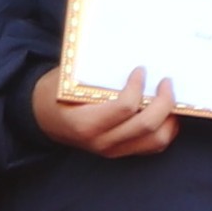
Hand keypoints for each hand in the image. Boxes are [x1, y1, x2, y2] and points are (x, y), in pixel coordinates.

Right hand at [33, 68, 183, 158]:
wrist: (41, 118)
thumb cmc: (55, 93)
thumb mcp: (69, 80)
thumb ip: (98, 75)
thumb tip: (132, 57)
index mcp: (86, 122)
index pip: (125, 108)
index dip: (138, 86)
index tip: (141, 70)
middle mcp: (102, 141)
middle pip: (147, 126)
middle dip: (165, 102)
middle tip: (167, 82)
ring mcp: (112, 150)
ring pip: (155, 140)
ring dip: (169, 118)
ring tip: (169, 98)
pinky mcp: (119, 153)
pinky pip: (152, 146)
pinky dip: (165, 130)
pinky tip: (165, 113)